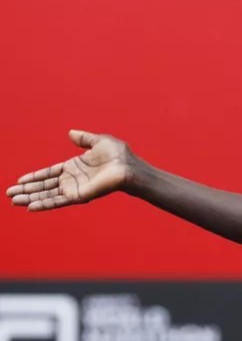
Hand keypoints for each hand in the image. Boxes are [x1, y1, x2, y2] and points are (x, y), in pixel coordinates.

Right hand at [7, 130, 133, 211]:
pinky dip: (44, 204)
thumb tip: (71, 133)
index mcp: (74, 167)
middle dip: (27, 190)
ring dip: (30, 198)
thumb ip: (83, 138)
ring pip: (47, 195)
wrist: (129, 166)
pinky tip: (31, 207)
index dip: (34, 177)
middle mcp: (72, 179)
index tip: (19, 180)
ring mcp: (75, 188)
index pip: (49, 173)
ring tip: (13, 201)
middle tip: (9, 194)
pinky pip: (58, 201)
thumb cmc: (119, 155)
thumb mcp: (98, 141)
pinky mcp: (79, 196)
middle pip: (44, 186)